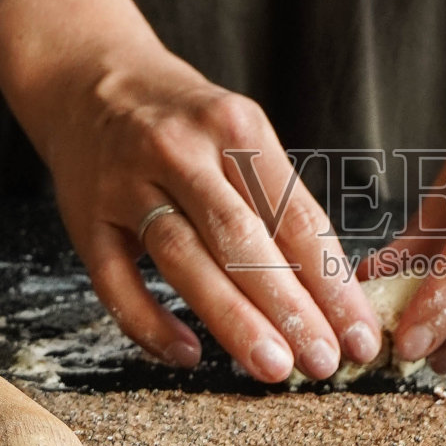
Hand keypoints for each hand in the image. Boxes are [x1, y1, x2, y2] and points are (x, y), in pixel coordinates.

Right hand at [0, 0, 381, 381]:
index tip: (359, 334)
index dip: (330, 281)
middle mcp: (180, 151)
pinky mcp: (85, 219)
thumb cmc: (184, 120)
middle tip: (323, 362)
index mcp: (235, 126)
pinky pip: (116, 283)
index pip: (294, 215)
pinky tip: (188, 356)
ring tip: (274, 368)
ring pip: (184, 260)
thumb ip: (276, 198)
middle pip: (242, 240)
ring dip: (233, 320)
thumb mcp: (238, 132)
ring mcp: (127, 185)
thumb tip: (330, 289)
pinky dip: (150, 323)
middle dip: (289, 308)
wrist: (88, 77)